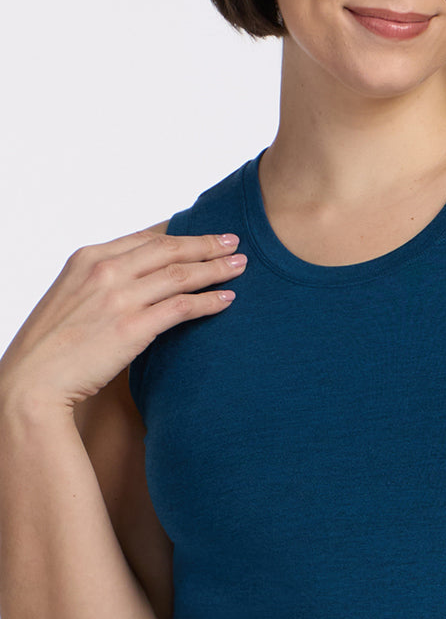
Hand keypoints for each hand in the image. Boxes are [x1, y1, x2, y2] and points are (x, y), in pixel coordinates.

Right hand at [0, 228, 245, 412]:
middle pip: (169, 249)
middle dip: (206, 244)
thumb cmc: (49, 346)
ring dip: (216, 268)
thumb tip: (136, 281)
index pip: (145, 238)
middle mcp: (105, 271)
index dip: (180, 235)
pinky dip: (209, 301)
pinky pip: (182, 307)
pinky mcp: (132, 328)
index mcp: (87, 258)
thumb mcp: (70, 297)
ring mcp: (119, 298)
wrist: (31, 382)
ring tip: (240, 266)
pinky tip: (227, 299)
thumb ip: (101, 283)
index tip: (203, 235)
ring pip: (181, 274)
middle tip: (234, 242)